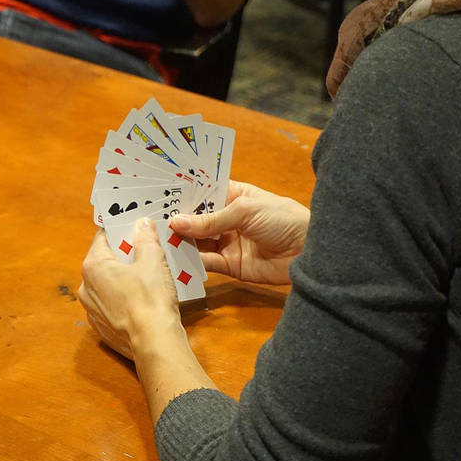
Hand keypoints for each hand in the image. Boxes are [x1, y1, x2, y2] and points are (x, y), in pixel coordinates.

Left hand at [79, 218, 183, 359]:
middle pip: (104, 262)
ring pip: (107, 285)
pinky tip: (141, 300)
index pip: (103, 237)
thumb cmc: (151, 298)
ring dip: (122, 279)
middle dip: (123, 255)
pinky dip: (123, 300)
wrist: (153, 343)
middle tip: (144, 250)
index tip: (133, 227)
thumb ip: (145, 238)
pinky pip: (111, 306)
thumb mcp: (153, 260)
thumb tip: (142, 224)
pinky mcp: (101, 328)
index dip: (119, 230)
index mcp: (93, 266)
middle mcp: (85, 287)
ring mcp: (91, 310)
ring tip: (146, 276)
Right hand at [170, 180, 309, 284]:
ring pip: (197, 242)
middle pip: (196, 220)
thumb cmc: (283, 218)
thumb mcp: (245, 210)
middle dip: (176, 220)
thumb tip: (177, 222)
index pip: (202, 194)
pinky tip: (175, 257)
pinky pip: (206, 262)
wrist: (310, 251)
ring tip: (158, 239)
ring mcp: (227, 242)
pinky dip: (192, 261)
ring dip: (180, 241)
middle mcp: (227, 219)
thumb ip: (210, 219)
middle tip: (150, 221)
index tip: (157, 196)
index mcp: (233, 196)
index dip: (182, 196)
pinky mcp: (230, 265)